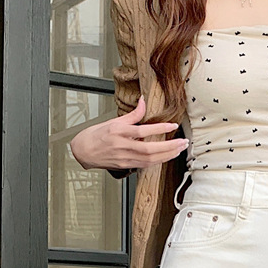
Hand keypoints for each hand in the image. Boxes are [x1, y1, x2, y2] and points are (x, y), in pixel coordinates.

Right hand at [69, 95, 188, 171]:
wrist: (84, 151)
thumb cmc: (97, 135)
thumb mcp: (114, 120)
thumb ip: (132, 114)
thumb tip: (143, 101)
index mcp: (119, 131)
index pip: (142, 130)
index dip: (159, 129)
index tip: (173, 125)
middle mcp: (122, 146)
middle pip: (150, 149)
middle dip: (169, 147)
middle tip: (183, 142)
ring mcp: (124, 158)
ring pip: (150, 160)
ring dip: (167, 155)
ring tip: (179, 149)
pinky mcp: (125, 166)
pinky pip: (145, 165)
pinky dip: (158, 161)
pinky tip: (167, 156)